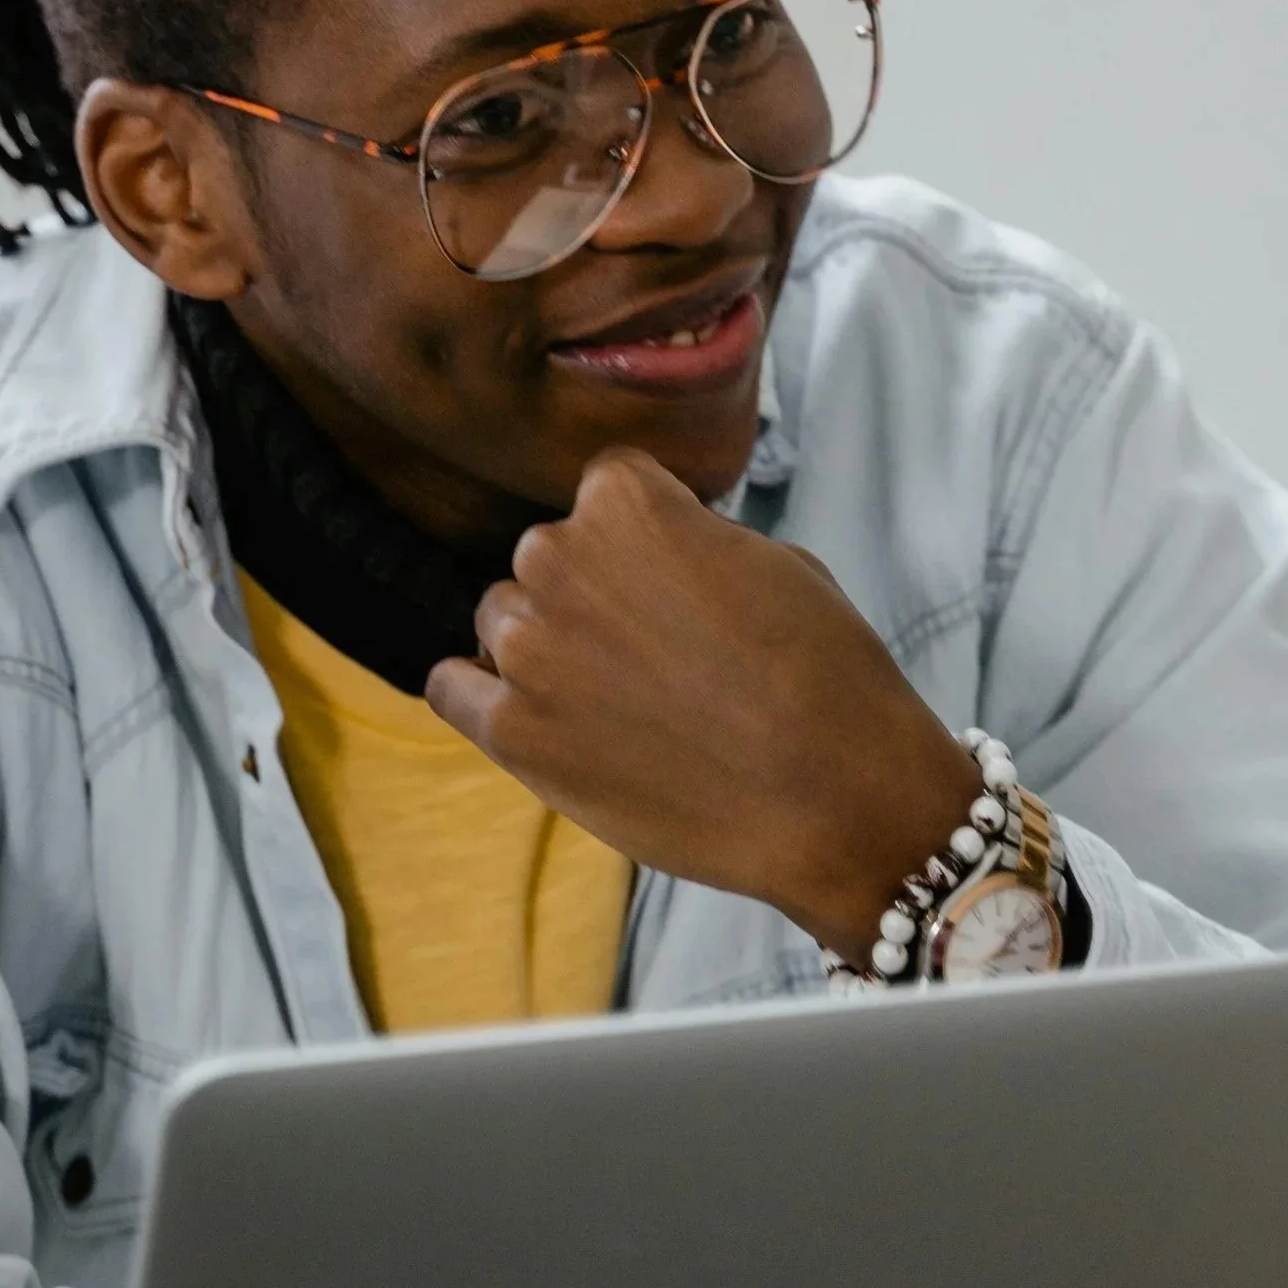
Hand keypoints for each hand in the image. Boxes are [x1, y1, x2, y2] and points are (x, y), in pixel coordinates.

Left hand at [426, 446, 976, 965]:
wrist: (833, 798)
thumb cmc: (823, 675)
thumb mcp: (770, 560)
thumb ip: (686, 538)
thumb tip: (654, 552)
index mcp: (623, 500)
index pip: (605, 489)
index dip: (646, 537)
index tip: (674, 580)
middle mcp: (557, 556)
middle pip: (549, 557)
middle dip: (593, 594)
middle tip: (657, 653)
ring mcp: (525, 648)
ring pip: (504, 620)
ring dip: (546, 646)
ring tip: (619, 701)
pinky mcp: (511, 732)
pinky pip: (454, 688)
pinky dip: (481, 695)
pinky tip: (531, 716)